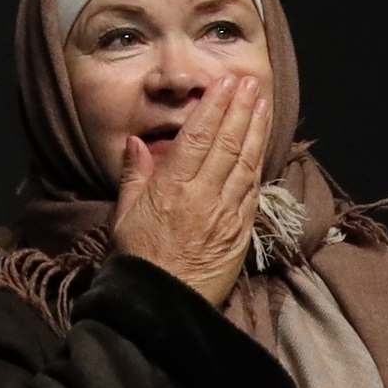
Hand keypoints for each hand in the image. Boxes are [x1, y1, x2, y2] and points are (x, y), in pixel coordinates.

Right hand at [111, 76, 271, 307]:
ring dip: (256, 130)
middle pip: (228, 143)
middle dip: (241, 109)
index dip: (216, 106)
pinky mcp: (241, 233)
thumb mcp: (124, 215)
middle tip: (251, 82)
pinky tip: (262, 146)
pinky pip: (252, 191)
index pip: (199, 137)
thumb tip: (138, 143)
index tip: (226, 83)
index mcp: (172, 188)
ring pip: (246, 163)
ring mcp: (227, 214)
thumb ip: (134, 176)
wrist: (164, 306)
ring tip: (263, 103)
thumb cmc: (139, 260)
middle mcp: (204, 196)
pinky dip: (258, 164)